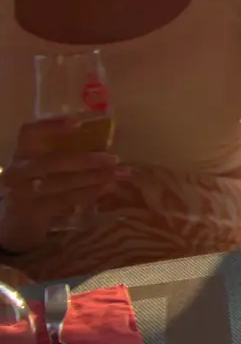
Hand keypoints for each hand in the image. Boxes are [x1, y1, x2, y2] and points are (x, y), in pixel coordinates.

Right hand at [0, 117, 121, 251]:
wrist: (18, 219)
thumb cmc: (39, 184)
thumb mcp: (47, 166)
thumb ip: (67, 153)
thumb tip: (104, 144)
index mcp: (22, 152)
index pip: (29, 132)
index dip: (51, 126)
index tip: (78, 123)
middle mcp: (18, 170)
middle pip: (51, 162)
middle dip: (85, 160)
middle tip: (114, 158)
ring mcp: (22, 192)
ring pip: (60, 182)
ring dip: (93, 177)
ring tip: (120, 174)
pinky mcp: (32, 211)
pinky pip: (63, 200)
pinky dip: (87, 193)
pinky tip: (107, 188)